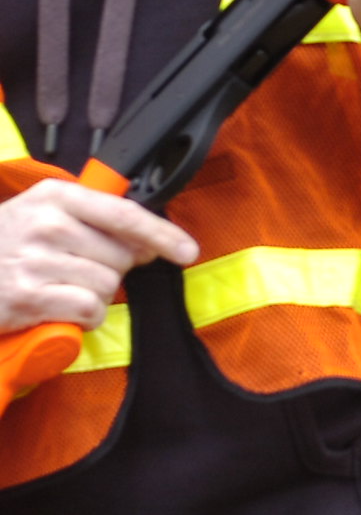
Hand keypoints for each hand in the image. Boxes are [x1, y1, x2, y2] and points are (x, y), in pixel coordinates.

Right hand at [0, 181, 197, 331]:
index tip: (187, 251)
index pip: (125, 215)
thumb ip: (94, 218)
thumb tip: (148, 244)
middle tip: (79, 271)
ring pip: (107, 286)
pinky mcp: (27, 297)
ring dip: (96, 296)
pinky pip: (88, 311)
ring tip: (63, 289)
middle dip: (113, 270)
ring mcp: (34, 261)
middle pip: (121, 256)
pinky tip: (62, 310)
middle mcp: (46, 224)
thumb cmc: (5, 244)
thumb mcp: (43, 213)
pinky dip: (85, 318)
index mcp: (56, 196)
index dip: (162, 235)